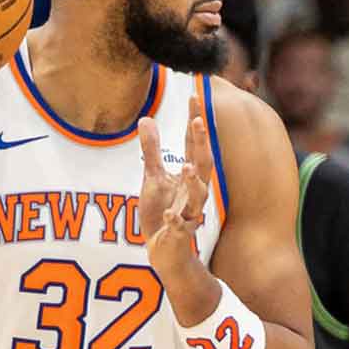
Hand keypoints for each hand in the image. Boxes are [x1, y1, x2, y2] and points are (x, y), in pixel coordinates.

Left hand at [137, 94, 216, 278]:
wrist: (166, 252)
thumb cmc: (163, 212)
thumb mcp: (153, 178)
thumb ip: (151, 150)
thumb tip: (146, 118)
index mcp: (189, 176)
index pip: (193, 144)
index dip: (195, 122)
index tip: (195, 96)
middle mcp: (194, 192)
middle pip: (202, 164)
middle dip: (200, 144)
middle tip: (197, 121)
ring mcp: (189, 212)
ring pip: (198, 196)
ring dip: (195, 182)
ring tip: (187, 167)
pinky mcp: (179, 233)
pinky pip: (180, 227)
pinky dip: (176, 221)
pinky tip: (170, 214)